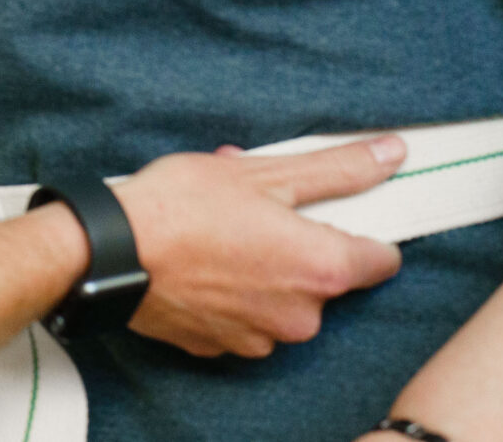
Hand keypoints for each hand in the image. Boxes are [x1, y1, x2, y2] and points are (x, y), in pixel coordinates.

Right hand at [112, 136, 406, 356]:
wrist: (109, 252)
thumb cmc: (182, 206)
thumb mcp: (263, 173)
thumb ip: (336, 170)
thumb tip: (393, 154)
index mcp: (322, 269)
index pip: (381, 259)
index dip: (359, 231)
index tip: (329, 215)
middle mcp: (302, 316)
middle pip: (325, 280)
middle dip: (296, 247)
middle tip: (254, 213)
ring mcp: (260, 339)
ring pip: (281, 301)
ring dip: (264, 274)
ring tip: (219, 237)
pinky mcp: (221, 347)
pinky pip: (243, 320)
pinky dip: (232, 297)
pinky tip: (201, 267)